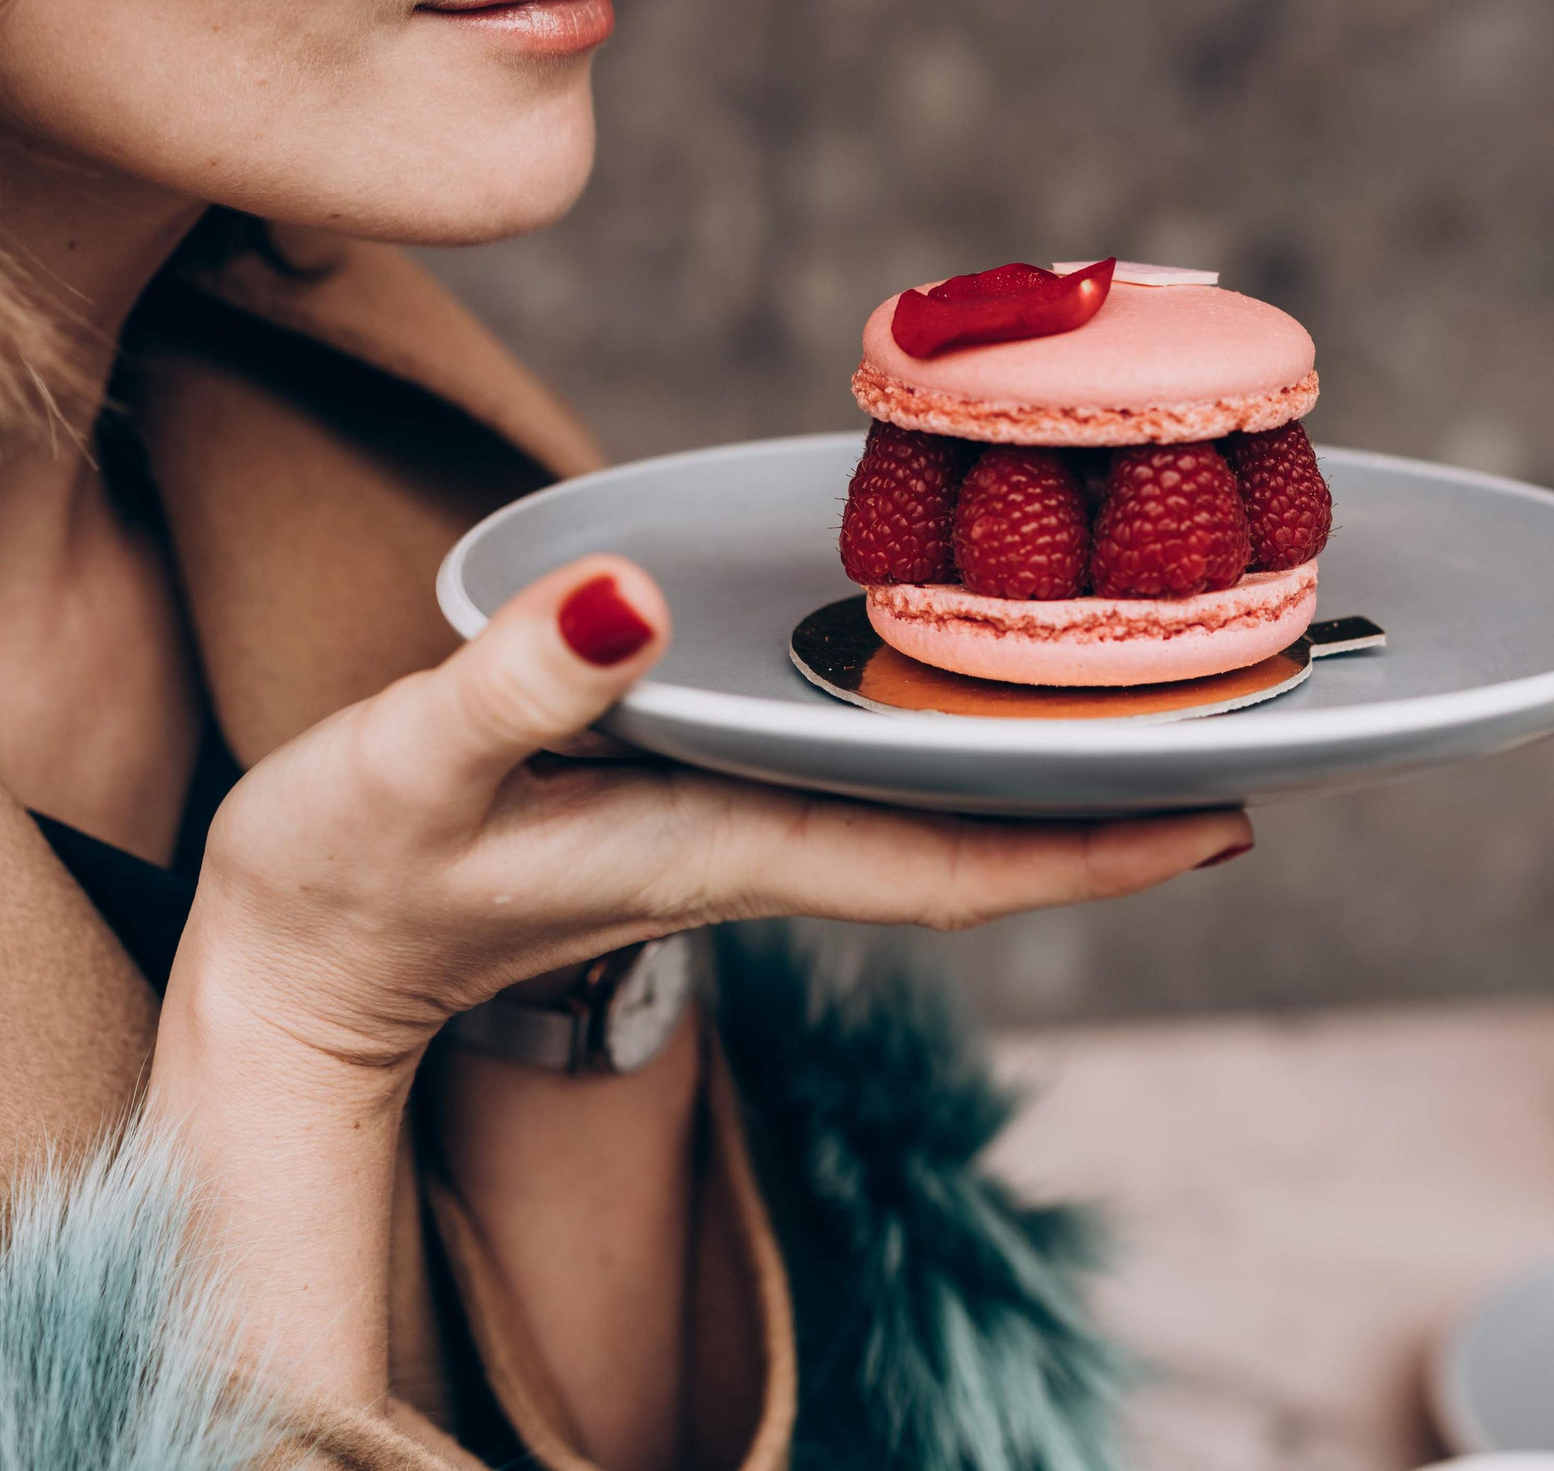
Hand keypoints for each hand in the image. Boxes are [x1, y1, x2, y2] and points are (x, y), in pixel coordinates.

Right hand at [147, 555, 1246, 1414]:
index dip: (1097, 850)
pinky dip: (948, 738)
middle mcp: (764, 849)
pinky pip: (868, 780)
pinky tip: (979, 682)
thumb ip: (517, 686)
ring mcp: (740, 833)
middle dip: (1118, 806)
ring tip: (1167, 694)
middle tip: (1258, 731)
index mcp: (732, 850)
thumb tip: (626, 599)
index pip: (958, 868)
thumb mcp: (410, 766)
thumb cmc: (348, 872)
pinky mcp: (702, 802)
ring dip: (1047, 769)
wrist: (295, 954)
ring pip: (935, 813)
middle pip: (982, 843)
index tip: (1230, 814)